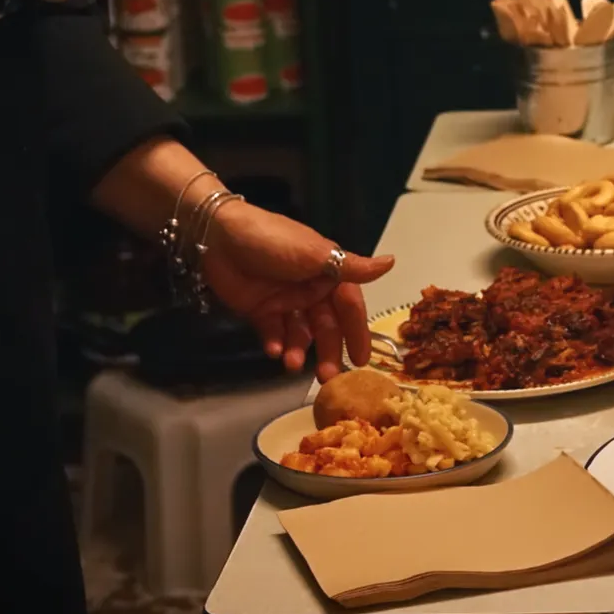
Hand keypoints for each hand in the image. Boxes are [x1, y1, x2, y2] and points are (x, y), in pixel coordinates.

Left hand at [200, 202, 394, 381]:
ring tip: (293, 365)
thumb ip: (353, 267)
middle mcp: (310, 289)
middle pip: (326, 327)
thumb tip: (393, 263)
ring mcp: (284, 301)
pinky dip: (275, 343)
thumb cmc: (275, 242)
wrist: (220, 236)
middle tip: (327, 377)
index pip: (349, 308)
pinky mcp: (259, 309)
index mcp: (329, 275)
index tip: (362, 361)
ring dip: (299, 350)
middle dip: (328, 351)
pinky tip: (273, 351)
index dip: (357, 333)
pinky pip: (273, 332)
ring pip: (300, 333)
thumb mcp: (316, 254)